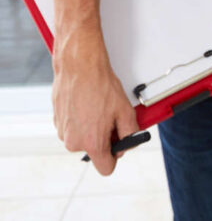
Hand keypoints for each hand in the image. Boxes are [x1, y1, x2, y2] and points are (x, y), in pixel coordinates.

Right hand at [52, 29, 137, 174]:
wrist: (80, 67)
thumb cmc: (101, 86)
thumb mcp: (126, 111)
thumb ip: (130, 133)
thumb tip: (128, 144)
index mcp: (92, 143)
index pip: (106, 168)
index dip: (116, 157)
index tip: (119, 145)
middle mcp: (74, 142)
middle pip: (95, 150)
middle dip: (105, 137)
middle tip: (111, 117)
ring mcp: (63, 132)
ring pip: (84, 138)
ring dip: (92, 127)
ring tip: (98, 107)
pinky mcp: (57, 122)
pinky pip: (74, 128)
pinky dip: (82, 120)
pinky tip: (87, 104)